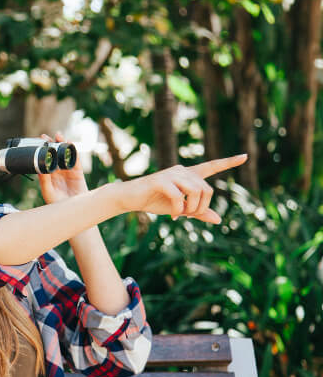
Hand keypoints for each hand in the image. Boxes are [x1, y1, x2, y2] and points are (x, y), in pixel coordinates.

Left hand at [37, 132, 87, 202]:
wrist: (74, 211)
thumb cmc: (58, 205)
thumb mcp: (48, 192)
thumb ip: (44, 181)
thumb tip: (40, 169)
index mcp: (49, 176)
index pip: (45, 160)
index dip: (42, 151)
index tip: (39, 142)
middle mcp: (57, 172)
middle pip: (54, 154)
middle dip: (51, 145)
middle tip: (45, 137)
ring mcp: (68, 171)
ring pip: (65, 155)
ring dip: (62, 144)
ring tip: (58, 135)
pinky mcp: (77, 172)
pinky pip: (75, 160)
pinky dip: (74, 151)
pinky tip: (70, 143)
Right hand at [116, 154, 247, 222]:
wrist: (130, 198)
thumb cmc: (154, 201)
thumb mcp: (180, 209)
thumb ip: (198, 212)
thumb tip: (218, 219)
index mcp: (188, 175)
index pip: (212, 166)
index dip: (229, 162)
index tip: (245, 156)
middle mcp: (182, 171)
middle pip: (207, 189)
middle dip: (201, 207)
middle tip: (187, 215)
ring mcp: (171, 174)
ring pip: (196, 192)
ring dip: (190, 209)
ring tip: (178, 214)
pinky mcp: (160, 181)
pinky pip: (179, 197)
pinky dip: (178, 209)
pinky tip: (172, 215)